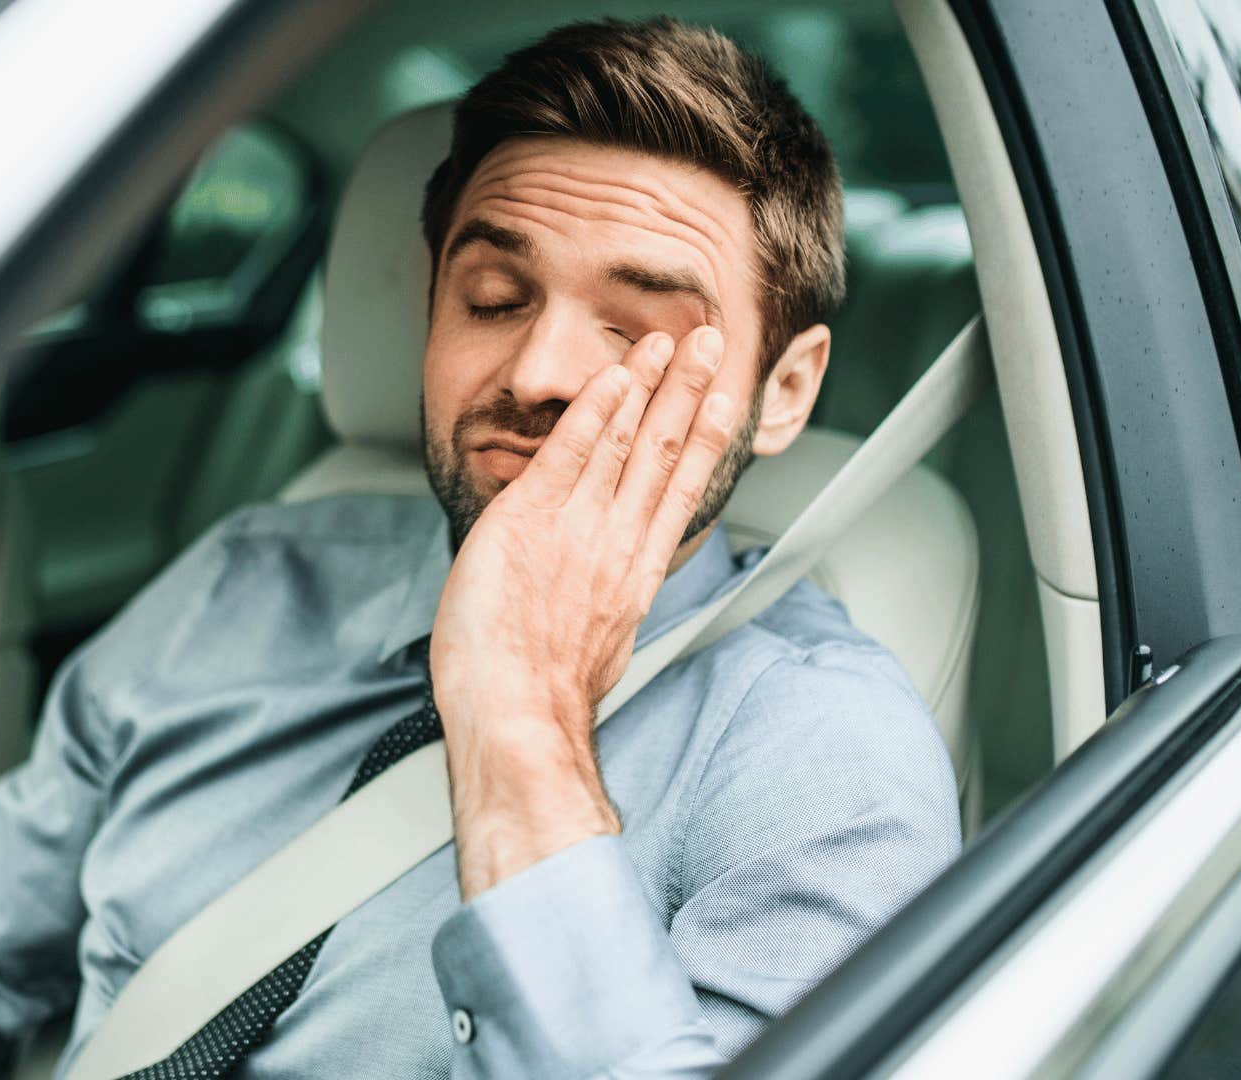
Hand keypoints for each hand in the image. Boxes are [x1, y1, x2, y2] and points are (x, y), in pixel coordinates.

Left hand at [430, 324, 738, 898]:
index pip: (679, 488)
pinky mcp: (530, 520)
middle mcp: (617, 541)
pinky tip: (614, 376)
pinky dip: (594, 410)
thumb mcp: (597, 643)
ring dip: (649, 383)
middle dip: (691, 391)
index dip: (704, 438)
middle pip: (665, 450)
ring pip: (625, 441)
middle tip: (713, 343)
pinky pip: (568, 452)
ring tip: (670, 341)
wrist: (515, 712)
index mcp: (635, 571)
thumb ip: (606, 600)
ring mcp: (578, 527)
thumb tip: (607, 593)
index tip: (724, 401)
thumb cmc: (540, 694)